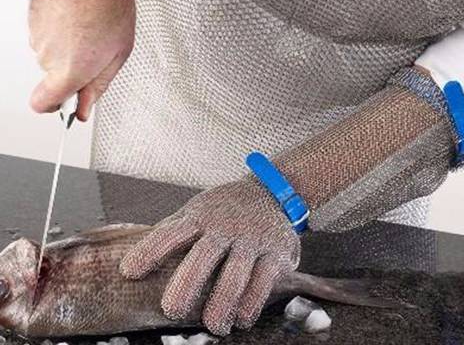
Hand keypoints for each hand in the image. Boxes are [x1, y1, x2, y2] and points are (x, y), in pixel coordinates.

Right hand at [29, 0, 135, 120]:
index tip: (73, 104)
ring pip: (53, 55)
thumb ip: (98, 86)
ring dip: (71, 49)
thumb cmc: (106, 5)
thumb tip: (84, 109)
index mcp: (69, 72)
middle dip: (76, 71)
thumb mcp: (117, 55)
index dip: (57, 107)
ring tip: (92, 30)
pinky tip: (80, 20)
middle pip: (56, 77)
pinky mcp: (33, 20)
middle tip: (98, 54)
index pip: (43, 104)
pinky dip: (63, 33)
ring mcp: (37, 37)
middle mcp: (47, 57)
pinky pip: (49, 37)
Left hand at [120, 179, 300, 334]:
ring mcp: (252, 239)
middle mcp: (225, 226)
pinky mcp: (277, 252)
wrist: (271, 193)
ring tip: (214, 326)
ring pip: (236, 274)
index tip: (129, 273)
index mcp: (199, 216)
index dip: (149, 251)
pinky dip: (251, 303)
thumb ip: (173, 231)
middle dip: (186, 284)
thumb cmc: (224, 210)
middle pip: (203, 255)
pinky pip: (264, 281)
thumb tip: (133, 259)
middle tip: (172, 310)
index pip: (170, 233)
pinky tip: (241, 319)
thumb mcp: (197, 210)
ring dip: (222, 303)